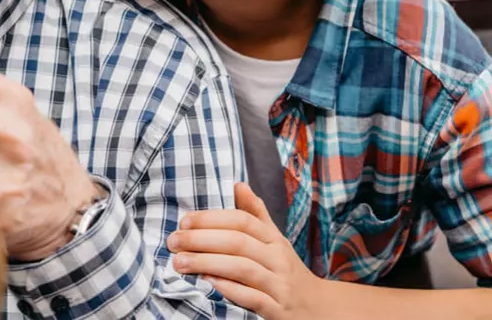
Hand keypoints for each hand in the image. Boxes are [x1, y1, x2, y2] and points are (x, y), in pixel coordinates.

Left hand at [169, 182, 320, 318]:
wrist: (318, 308)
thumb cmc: (286, 270)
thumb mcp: (275, 240)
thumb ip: (256, 214)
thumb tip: (238, 184)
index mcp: (274, 239)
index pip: (243, 221)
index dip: (212, 218)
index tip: (184, 221)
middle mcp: (278, 258)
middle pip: (238, 243)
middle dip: (202, 240)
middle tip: (173, 242)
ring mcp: (280, 284)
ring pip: (243, 269)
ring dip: (208, 264)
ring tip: (180, 262)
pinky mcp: (278, 309)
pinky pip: (253, 298)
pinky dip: (230, 289)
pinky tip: (208, 283)